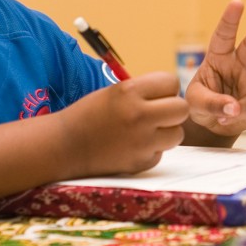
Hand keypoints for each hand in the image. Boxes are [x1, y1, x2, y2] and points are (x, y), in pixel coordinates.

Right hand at [61, 72, 189, 176]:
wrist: (63, 146)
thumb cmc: (90, 114)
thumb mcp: (115, 92)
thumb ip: (145, 92)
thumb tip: (175, 94)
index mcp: (130, 92)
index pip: (171, 82)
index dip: (165, 88)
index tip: (154, 94)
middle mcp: (138, 116)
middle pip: (181, 109)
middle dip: (172, 110)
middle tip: (157, 113)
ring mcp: (141, 142)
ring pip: (177, 133)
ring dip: (166, 131)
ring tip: (146, 131)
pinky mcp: (140, 163)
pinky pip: (161, 153)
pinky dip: (152, 150)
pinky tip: (133, 147)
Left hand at [185, 0, 245, 135]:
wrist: (213, 126)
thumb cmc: (201, 104)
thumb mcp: (195, 102)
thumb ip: (211, 102)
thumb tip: (234, 107)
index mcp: (219, 57)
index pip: (224, 35)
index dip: (230, 19)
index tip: (237, 3)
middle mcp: (239, 65)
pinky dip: (243, 112)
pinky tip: (231, 117)